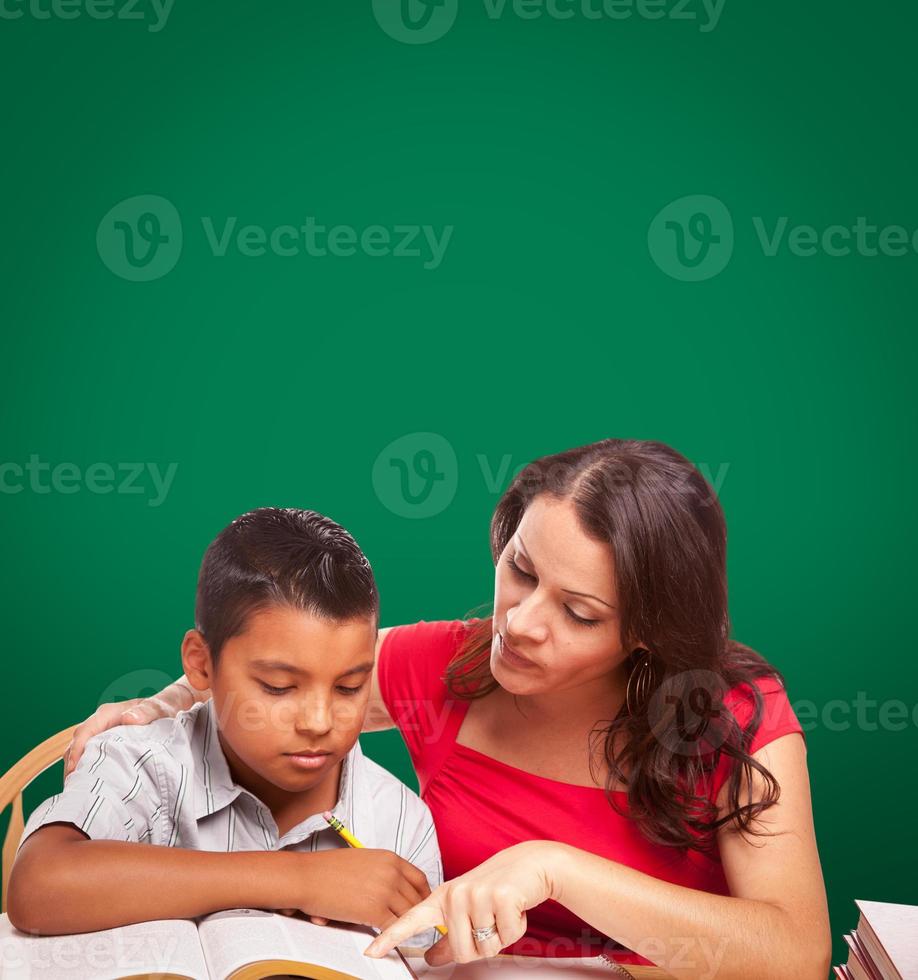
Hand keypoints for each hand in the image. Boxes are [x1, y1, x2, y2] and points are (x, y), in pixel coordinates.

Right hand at [63, 682, 200, 778]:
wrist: (170, 707)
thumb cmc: (163, 707)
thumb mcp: (158, 708)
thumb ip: (146, 711)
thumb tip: (128, 719)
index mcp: (109, 713)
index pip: (86, 730)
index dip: (77, 749)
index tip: (74, 768)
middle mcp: (101, 723)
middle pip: (77, 744)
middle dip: (72, 765)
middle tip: (74, 789)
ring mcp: (101, 734)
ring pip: (80, 752)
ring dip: (78, 770)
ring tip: (79, 792)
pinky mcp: (105, 744)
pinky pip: (90, 757)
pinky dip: (87, 770)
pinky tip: (90, 786)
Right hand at [285, 849, 431, 930]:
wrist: (307, 877)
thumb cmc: (328, 869)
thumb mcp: (364, 860)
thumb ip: (383, 872)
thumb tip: (395, 892)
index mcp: (390, 858)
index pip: (419, 880)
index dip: (422, 896)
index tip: (421, 906)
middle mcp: (392, 872)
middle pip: (417, 899)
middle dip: (415, 914)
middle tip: (411, 925)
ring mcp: (385, 891)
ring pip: (407, 915)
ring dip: (404, 926)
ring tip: (398, 934)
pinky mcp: (374, 910)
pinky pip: (393, 927)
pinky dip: (391, 936)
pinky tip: (385, 939)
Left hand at [364, 841, 561, 965]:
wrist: (529, 863)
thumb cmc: (497, 885)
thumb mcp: (468, 908)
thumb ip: (448, 934)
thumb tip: (431, 958)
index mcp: (443, 897)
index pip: (411, 920)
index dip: (390, 937)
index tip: (371, 951)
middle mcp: (455, 894)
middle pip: (460, 952)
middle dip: (480, 948)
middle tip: (490, 924)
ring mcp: (476, 894)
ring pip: (485, 948)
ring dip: (500, 938)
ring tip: (502, 912)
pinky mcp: (499, 897)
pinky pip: (506, 938)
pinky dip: (515, 929)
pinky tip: (514, 908)